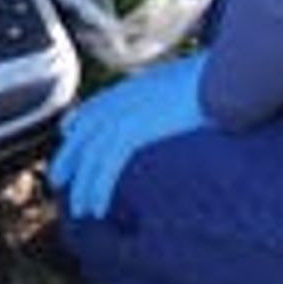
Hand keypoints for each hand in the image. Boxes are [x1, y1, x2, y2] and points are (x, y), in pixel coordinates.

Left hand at [49, 51, 208, 220]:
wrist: (223, 74)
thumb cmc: (215, 79)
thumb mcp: (183, 84)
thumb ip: (166, 95)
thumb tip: (173, 104)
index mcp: (132, 87)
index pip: (94, 107)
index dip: (78, 126)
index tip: (68, 138)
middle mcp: (122, 98)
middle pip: (84, 133)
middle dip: (69, 159)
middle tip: (59, 181)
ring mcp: (125, 113)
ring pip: (92, 155)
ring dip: (84, 184)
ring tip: (82, 209)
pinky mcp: (133, 131)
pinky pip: (107, 166)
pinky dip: (99, 188)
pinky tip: (98, 208)